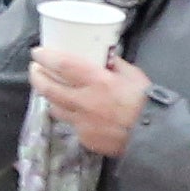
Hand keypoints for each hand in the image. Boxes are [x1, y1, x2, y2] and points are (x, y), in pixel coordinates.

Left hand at [30, 44, 153, 157]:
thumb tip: (105, 56)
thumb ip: (115, 65)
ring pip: (55, 107)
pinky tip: (74, 111)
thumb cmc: (146, 102)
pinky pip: (71, 123)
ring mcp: (81, 122)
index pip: (63, 65)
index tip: (37, 52)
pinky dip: (70, 114)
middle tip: (34, 68)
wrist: (154, 137)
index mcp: (98, 82)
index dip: (46, 57)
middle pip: (48, 88)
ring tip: (49, 88)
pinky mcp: (84, 138)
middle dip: (36, 76)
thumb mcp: (133, 76)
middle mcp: (84, 102)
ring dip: (49, 96)